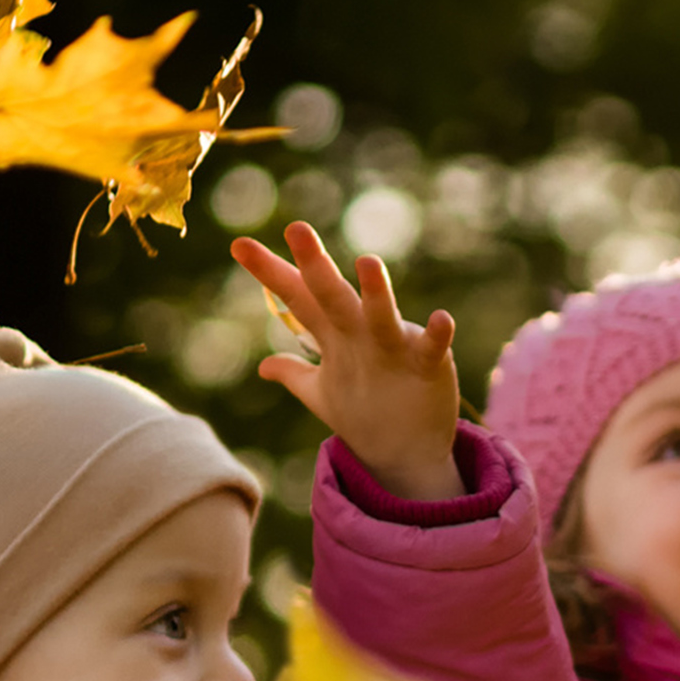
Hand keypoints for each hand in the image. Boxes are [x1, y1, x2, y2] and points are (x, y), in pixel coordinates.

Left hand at [231, 220, 466, 500]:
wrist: (405, 452)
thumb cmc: (364, 414)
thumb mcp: (321, 395)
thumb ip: (295, 373)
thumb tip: (263, 367)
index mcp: (333, 336)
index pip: (297, 297)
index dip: (270, 273)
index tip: (238, 245)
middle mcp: (361, 333)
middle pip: (332, 296)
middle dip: (315, 265)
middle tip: (296, 228)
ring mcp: (394, 347)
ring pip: (381, 315)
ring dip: (376, 292)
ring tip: (368, 262)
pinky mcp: (428, 366)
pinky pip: (432, 348)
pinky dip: (437, 334)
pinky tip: (440, 319)